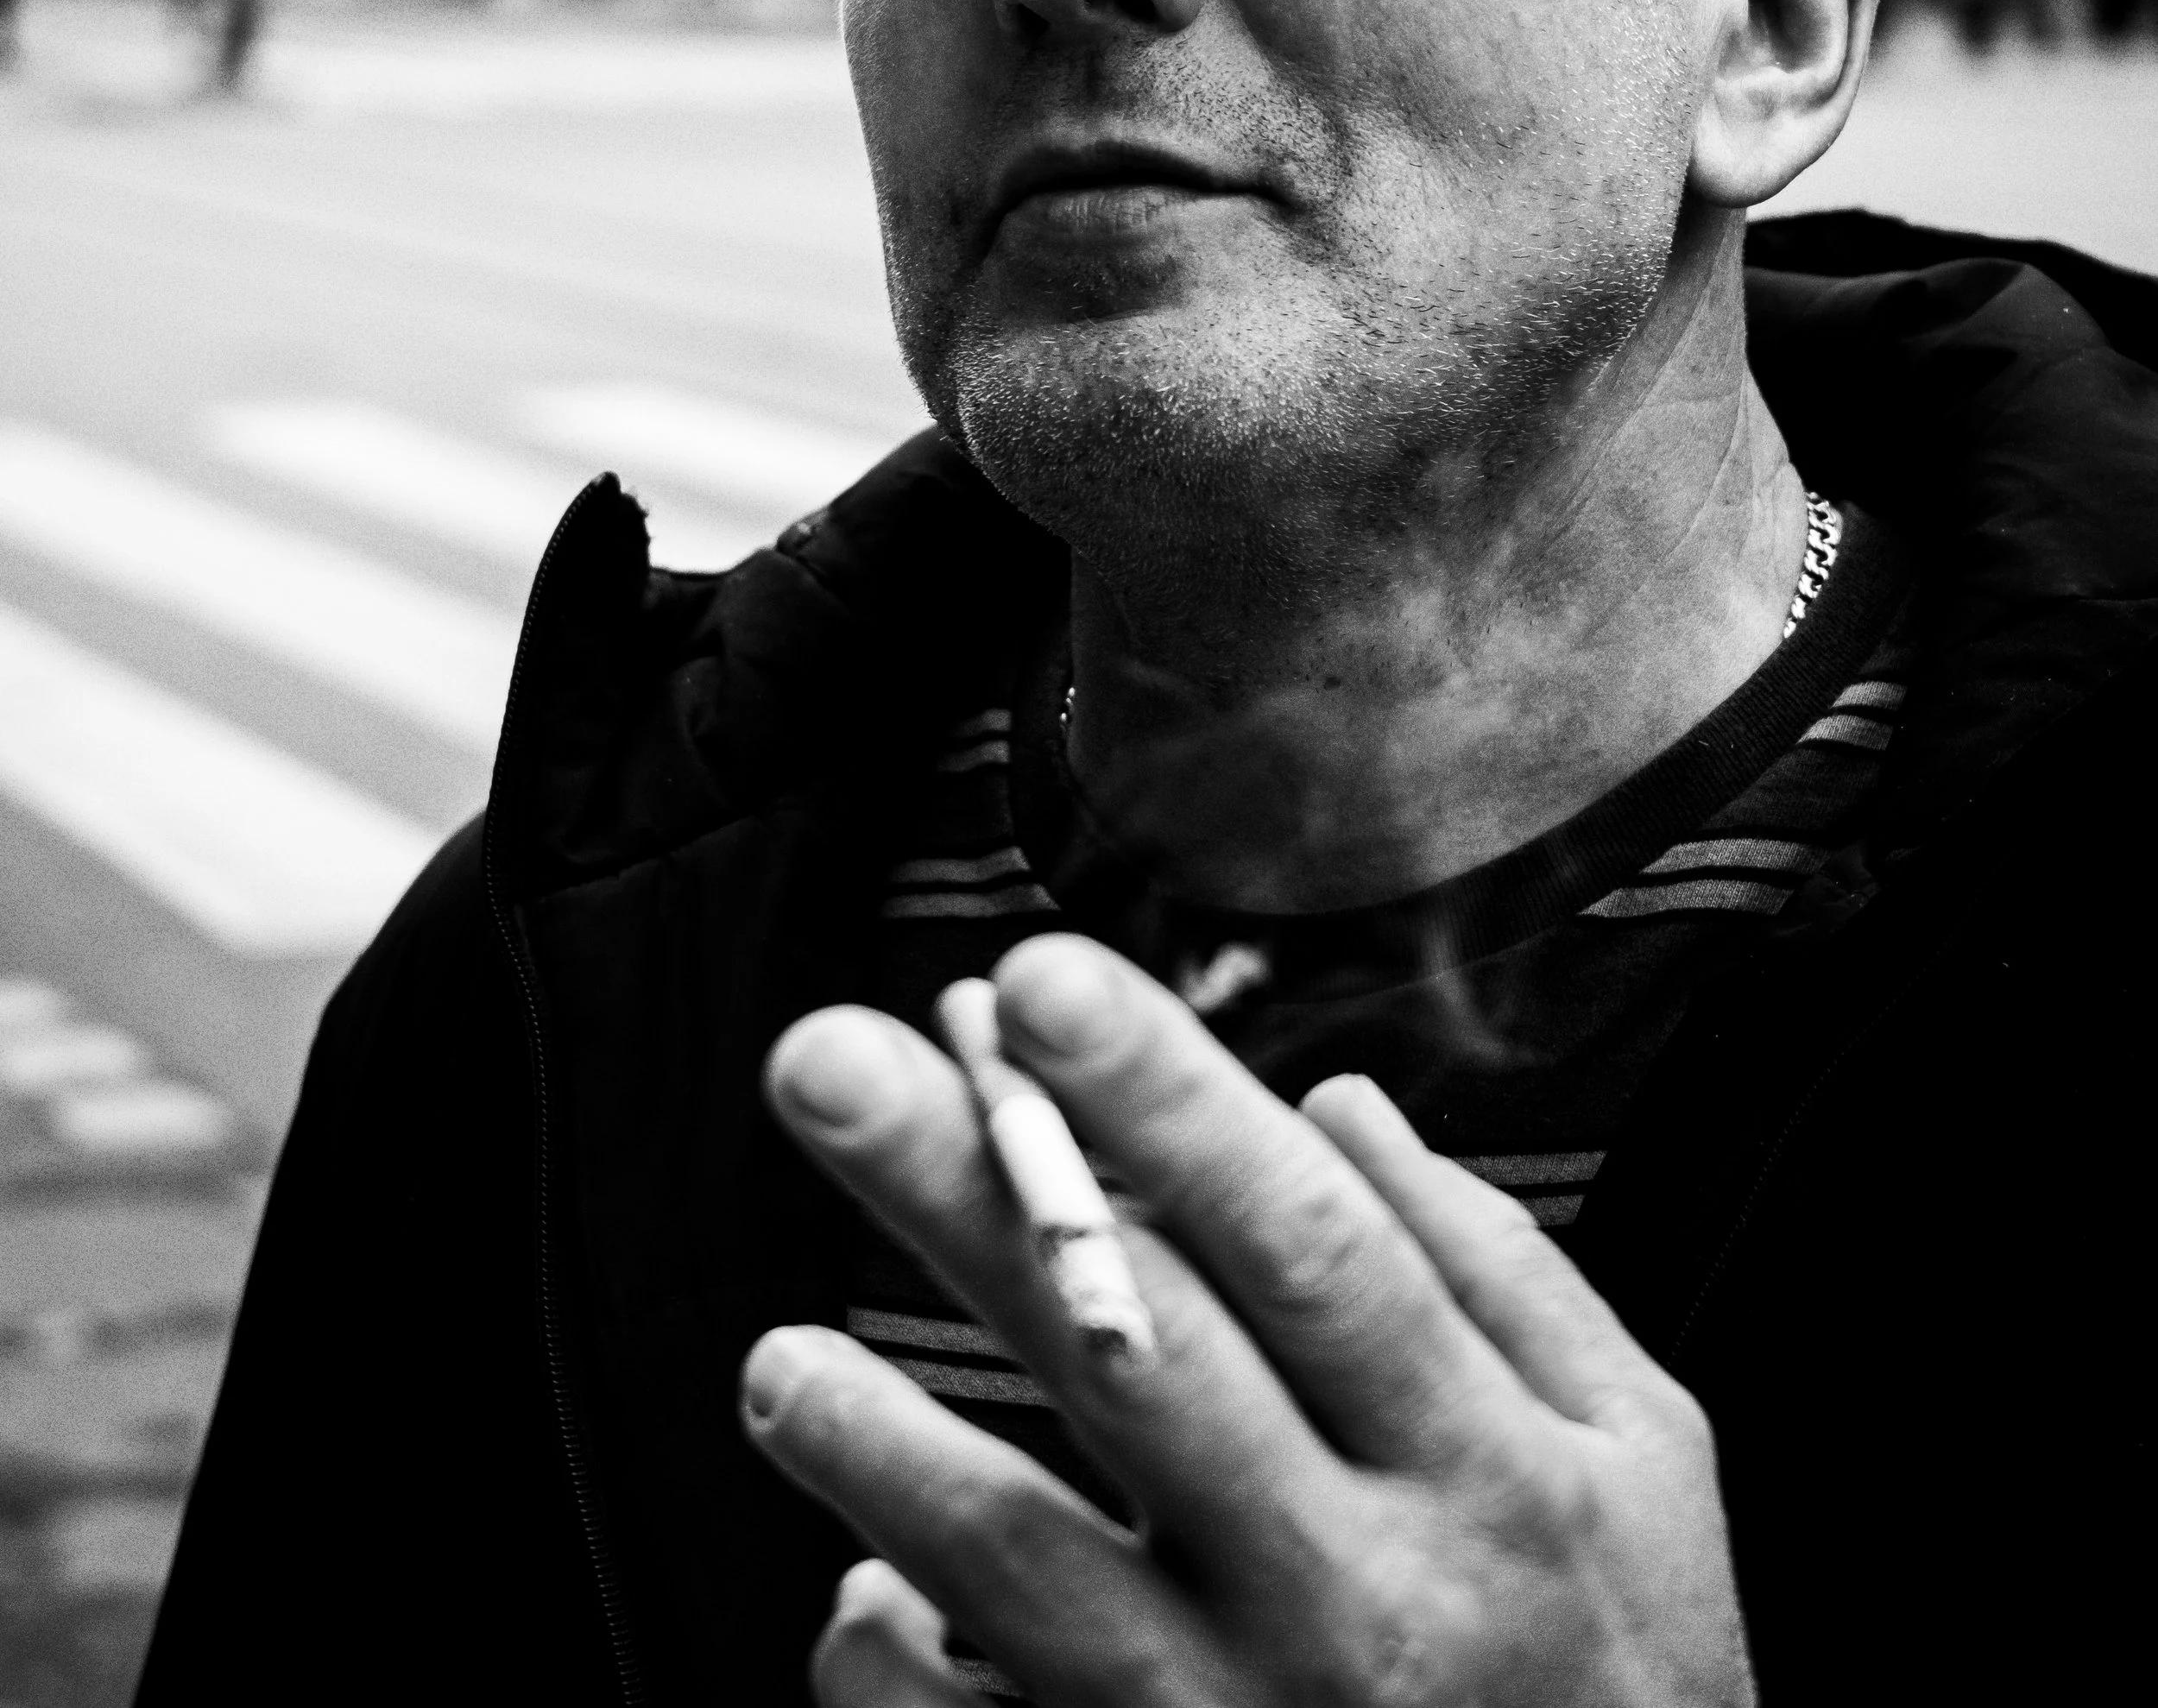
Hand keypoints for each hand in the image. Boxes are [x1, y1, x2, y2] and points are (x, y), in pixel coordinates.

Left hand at [743, 934, 1753, 1707]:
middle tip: (834, 1063)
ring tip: (785, 1363)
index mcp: (1485, 1462)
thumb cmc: (1630, 1683)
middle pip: (1136, 1348)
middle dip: (976, 1189)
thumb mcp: (1642, 1464)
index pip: (1301, 1239)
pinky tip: (855, 1597)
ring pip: (1028, 1565)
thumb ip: (1501, 1268)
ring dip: (889, 1450)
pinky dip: (895, 1664)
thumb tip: (1334, 1105)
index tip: (1041, 980)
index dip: (1164, 1101)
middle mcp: (1358, 1586)